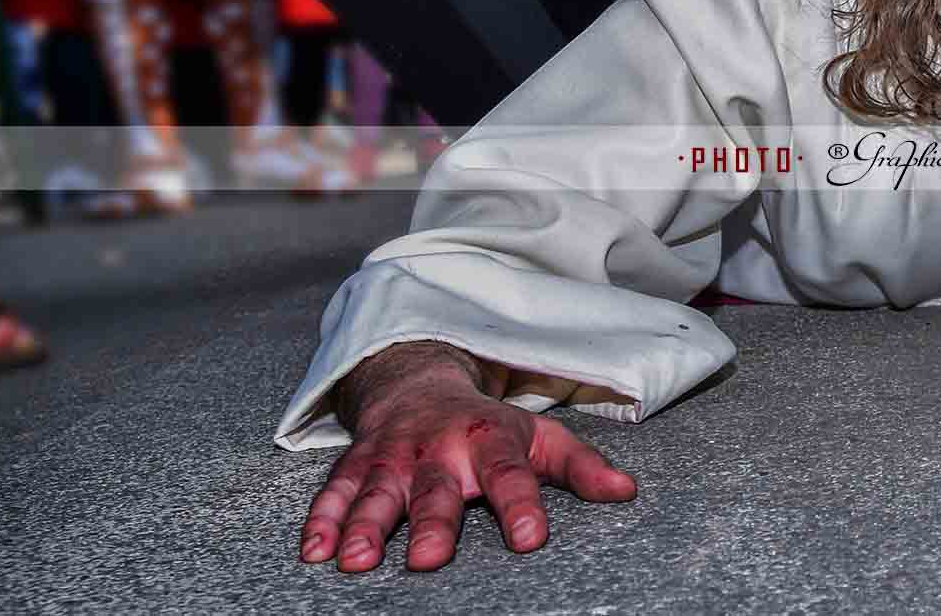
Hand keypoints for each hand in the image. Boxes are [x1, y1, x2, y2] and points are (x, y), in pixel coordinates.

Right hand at [301, 343, 636, 571]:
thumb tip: (626, 492)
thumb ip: (580, 466)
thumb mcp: (539, 435)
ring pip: (378, 491)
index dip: (522, 504)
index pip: (511, 474)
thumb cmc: (487, 425)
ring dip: (366, 524)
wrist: (419, 380)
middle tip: (430, 558)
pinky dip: (322, 518)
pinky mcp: (356, 464)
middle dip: (433, 522)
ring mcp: (393, 456)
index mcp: (491, 440)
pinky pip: (334, 490)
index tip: (530, 537)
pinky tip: (314, 550)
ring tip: (357, 559)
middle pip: (437, 488)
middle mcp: (439, 448)